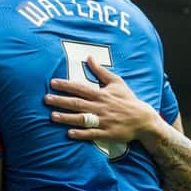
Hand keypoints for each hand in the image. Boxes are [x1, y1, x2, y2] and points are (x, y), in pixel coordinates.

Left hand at [44, 56, 160, 142]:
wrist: (144, 120)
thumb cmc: (128, 100)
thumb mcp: (116, 82)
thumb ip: (100, 71)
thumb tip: (89, 57)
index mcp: (101, 94)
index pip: (80, 88)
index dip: (66, 85)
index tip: (52, 83)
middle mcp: (100, 107)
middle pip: (77, 103)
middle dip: (60, 101)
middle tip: (46, 99)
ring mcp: (103, 121)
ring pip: (82, 119)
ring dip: (66, 118)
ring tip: (52, 116)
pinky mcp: (107, 133)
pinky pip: (92, 134)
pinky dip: (81, 134)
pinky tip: (69, 133)